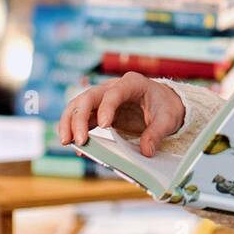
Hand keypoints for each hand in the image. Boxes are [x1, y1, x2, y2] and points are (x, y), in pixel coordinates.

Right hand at [57, 72, 186, 158]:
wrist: (164, 103)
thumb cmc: (166, 106)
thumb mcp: (167, 119)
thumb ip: (156, 133)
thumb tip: (146, 151)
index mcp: (132, 83)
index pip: (114, 92)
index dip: (106, 108)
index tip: (104, 126)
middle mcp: (113, 87)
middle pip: (89, 97)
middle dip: (79, 118)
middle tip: (79, 140)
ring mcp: (103, 99)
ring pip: (78, 106)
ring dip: (69, 123)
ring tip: (66, 142)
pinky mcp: (99, 111)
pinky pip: (82, 118)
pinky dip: (74, 130)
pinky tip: (74, 145)